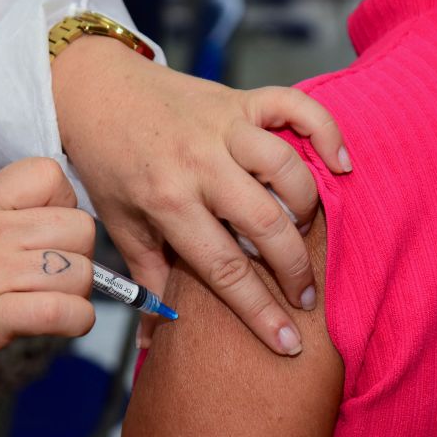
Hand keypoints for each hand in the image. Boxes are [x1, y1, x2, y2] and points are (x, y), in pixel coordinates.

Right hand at [0, 158, 95, 398]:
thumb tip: (20, 214)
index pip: (47, 174)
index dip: (63, 202)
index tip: (51, 228)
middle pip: (80, 226)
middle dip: (80, 253)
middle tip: (59, 275)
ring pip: (80, 270)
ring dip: (77, 292)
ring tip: (54, 303)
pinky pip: (64, 311)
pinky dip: (74, 321)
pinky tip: (60, 325)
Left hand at [53, 36, 349, 355]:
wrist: (95, 94)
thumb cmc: (109, 164)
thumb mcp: (122, 225)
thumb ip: (148, 278)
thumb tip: (153, 340)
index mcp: (167, 202)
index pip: (224, 268)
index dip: (260, 311)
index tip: (288, 342)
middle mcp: (199, 163)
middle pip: (266, 222)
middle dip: (294, 268)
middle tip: (305, 293)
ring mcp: (223, 126)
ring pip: (286, 168)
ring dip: (306, 206)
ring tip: (302, 230)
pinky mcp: (239, 99)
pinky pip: (295, 107)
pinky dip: (326, 131)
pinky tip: (340, 164)